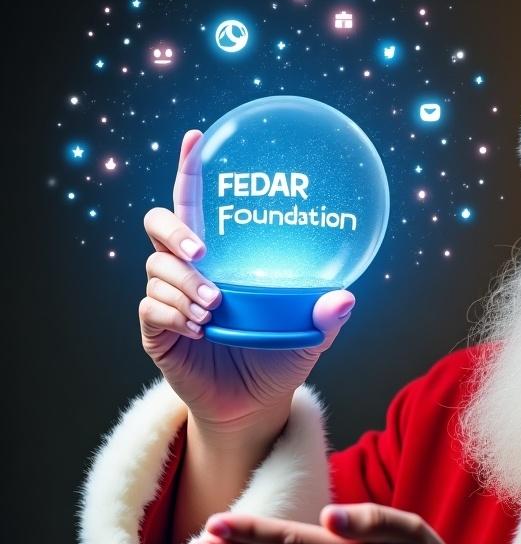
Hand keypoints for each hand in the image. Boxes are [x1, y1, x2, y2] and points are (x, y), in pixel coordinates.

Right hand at [140, 129, 356, 430]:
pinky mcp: (157, 331)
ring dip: (186, 286)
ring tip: (214, 311)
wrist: (255, 406)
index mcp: (221, 259)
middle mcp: (188, 271)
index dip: (192, 170)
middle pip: (159, 225)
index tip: (197, 137)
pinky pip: (152, 308)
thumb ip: (326, 315)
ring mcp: (168, 299)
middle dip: (175, 232)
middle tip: (204, 255)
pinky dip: (174, 314)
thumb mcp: (308, 335)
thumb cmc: (277, 359)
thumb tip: (346, 297)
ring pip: (157, 270)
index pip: (197, 205)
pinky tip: (199, 329)